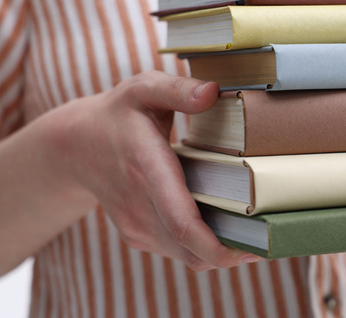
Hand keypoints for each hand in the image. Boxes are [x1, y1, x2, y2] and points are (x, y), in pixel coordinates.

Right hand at [45, 70, 260, 269]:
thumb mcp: (143, 88)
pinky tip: (229, 230)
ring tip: (258, 237)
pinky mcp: (138, 235)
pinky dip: (204, 249)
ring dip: (222, 253)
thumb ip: (176, 89)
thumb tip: (212, 92)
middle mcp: (140, 206)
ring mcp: (137, 225)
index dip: (217, 244)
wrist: (73, 147)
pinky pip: (177, 252)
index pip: (181, 221)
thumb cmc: (118, 113)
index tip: (252, 247)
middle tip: (272, 240)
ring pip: (187, 256)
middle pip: (191, 248)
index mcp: (147, 168)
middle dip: (234, 252)